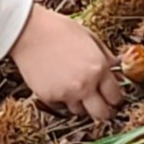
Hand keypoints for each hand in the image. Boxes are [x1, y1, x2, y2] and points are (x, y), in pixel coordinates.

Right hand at [7, 6, 123, 124]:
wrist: (28, 31)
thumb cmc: (57, 29)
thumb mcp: (89, 37)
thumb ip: (106, 56)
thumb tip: (116, 69)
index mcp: (99, 68)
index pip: (116, 96)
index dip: (115, 98)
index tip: (111, 97)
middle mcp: (85, 84)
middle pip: (103, 114)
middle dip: (104, 111)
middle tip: (100, 104)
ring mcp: (66, 93)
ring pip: (80, 112)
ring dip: (81, 105)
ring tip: (75, 90)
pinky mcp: (48, 97)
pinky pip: (60, 107)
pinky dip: (61, 100)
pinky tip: (58, 85)